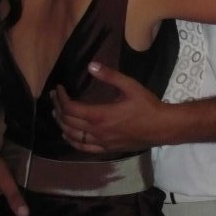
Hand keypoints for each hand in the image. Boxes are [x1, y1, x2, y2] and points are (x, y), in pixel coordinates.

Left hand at [52, 62, 168, 152]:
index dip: (61, 98)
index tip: (59, 88)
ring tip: (57, 113)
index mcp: (100, 115)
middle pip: (68, 122)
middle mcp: (97, 132)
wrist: (162, 127)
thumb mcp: (130, 86)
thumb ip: (109, 75)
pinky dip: (72, 141)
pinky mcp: (107, 149)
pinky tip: (68, 135)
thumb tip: (90, 65)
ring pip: (73, 136)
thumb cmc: (146, 105)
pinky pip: (83, 148)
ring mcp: (101, 143)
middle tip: (54, 97)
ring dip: (62, 124)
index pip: (71, 108)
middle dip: (58, 108)